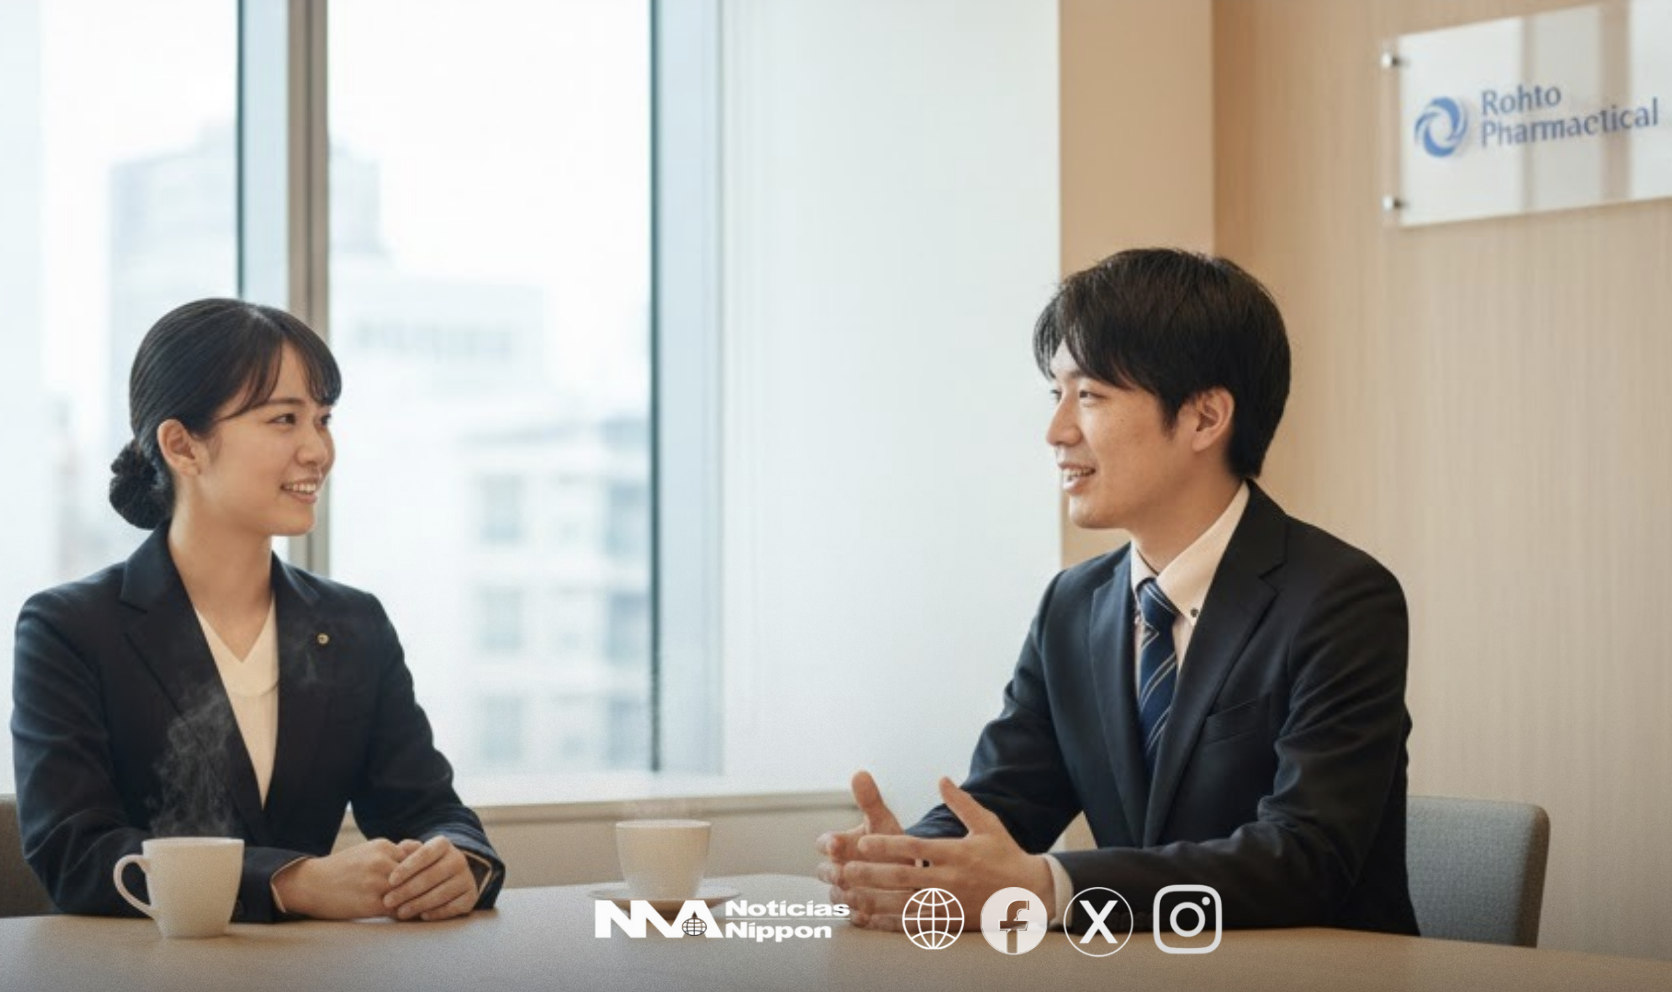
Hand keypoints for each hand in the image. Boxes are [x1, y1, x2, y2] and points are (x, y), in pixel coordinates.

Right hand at [273, 838, 422, 919]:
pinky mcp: (371, 903)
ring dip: (416, 901)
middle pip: (417, 875)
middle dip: (425, 886)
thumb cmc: (343, 869)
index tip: (429, 879)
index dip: (423, 870)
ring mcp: (376, 882)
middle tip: (434, 896)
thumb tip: (419, 847)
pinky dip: (404, 914)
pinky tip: (405, 917)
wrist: (311, 884)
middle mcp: (382, 861)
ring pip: (410, 893)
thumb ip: (393, 852)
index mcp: (383, 846)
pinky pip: (397, 910)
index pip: (418, 858)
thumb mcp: (368, 851)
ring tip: (422, 908)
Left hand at [384, 836, 478, 921]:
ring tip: (401, 912)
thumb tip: (397, 852)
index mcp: (443, 845)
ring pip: (441, 893)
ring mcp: (467, 878)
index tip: (391, 881)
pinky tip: (422, 916)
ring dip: (419, 904)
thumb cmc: (422, 865)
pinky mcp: (471, 896)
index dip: (407, 868)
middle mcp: (458, 859)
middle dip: (407, 890)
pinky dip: (437, 912)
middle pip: (431, 876)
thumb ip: (405, 851)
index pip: (424, 854)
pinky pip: (454, 907)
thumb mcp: (413, 853)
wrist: (449, 875)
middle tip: (388, 901)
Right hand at [815, 770, 915, 928]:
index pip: (824, 843)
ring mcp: (847, 892)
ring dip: (845, 896)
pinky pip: (855, 917)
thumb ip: (870, 800)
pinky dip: (860, 916)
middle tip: (842, 872)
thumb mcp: (882, 821)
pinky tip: (868, 915)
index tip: (835, 843)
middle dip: (833, 873)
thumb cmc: (890, 844)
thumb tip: (860, 772)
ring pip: (838, 897)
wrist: (910, 873)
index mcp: (839, 846)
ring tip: (856, 895)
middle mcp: (838, 869)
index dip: (828, 844)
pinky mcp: (860, 912)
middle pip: (825, 873)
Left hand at [842, 777, 1054, 929]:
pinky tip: (873, 920)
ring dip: (876, 900)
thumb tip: (941, 779)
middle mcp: (950, 879)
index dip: (886, 845)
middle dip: (871, 873)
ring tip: (851, 895)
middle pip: (903, 877)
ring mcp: (950, 903)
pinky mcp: (951, 921)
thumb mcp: (987, 824)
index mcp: (955, 853)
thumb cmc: (1006, 855)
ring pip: (905, 904)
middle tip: (845, 869)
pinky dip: (892, 923)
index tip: (862, 842)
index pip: (914, 847)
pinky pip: (917, 925)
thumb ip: (961, 803)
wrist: (1029, 893)